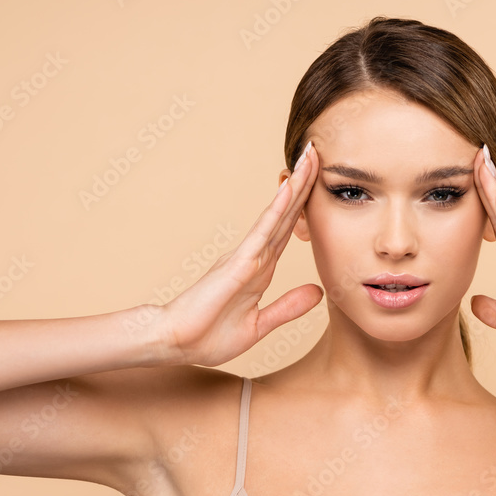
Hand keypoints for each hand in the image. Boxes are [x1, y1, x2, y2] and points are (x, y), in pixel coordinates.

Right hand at [149, 142, 322, 365]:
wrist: (175, 344)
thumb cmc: (208, 336)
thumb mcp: (259, 325)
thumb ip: (287, 308)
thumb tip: (317, 292)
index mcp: (260, 268)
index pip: (288, 230)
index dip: (305, 205)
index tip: (320, 181)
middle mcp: (254, 255)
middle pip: (285, 213)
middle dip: (303, 183)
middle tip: (318, 152)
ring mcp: (245, 256)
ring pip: (277, 215)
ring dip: (295, 186)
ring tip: (310, 157)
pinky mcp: (238, 264)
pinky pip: (262, 232)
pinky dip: (278, 211)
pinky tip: (290, 190)